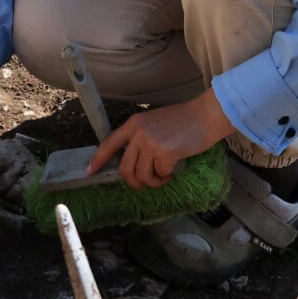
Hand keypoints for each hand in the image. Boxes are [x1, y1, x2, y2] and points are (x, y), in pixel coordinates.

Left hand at [88, 88, 234, 188]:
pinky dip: (167, 177)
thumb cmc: (185, 120)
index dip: (98, 159)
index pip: (109, 143)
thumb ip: (141, 136)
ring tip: (164, 175)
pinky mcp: (164, 153)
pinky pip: (160, 174)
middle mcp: (139, 133)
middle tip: (146, 183)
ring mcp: (151, 143)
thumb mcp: (155, 122)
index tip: (91, 171)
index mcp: (134, 124)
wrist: (207, 115)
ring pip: (142, 175)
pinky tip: (174, 170)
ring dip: (153, 181)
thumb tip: (133, 160)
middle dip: (133, 182)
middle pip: (125, 168)